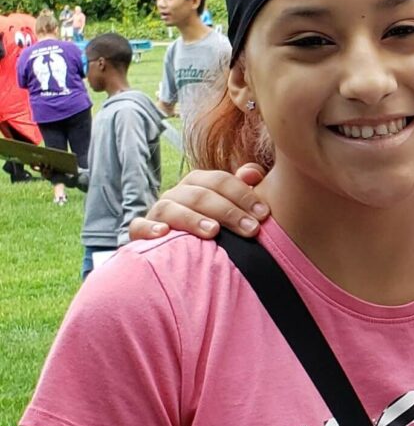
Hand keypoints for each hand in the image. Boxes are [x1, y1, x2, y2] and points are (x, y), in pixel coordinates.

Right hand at [128, 163, 268, 240]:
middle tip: (251, 229)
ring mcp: (158, 212)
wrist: (184, 252)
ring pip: (170, 208)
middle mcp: (177, 194)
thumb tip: (253, 172)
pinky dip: (149, 228)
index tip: (264, 214)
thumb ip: (245, 188)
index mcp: (199, 184)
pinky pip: (138, 226)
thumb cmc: (217, 225)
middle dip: (227, 211)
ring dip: (192, 218)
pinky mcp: (141, 232)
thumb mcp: (233, 207)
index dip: (243, 194)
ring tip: (213, 232)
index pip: (220, 181)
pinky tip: (164, 233)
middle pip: (199, 195)